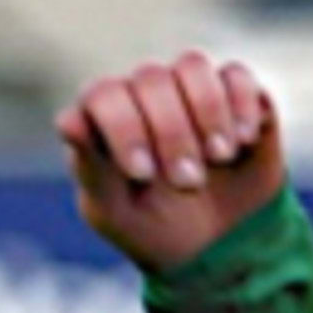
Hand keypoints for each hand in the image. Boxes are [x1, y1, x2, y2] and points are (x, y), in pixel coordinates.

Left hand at [58, 54, 291, 274]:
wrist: (218, 246)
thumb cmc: (153, 230)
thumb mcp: (117, 214)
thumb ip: (91, 169)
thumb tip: (70, 121)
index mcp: (104, 121)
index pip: (102, 95)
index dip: (123, 127)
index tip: (143, 174)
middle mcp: (143, 95)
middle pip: (150, 78)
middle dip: (171, 133)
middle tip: (188, 183)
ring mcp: (188, 90)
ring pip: (192, 65)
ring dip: (207, 113)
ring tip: (218, 158)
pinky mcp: (235, 94)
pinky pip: (236, 74)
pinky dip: (240, 106)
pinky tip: (242, 142)